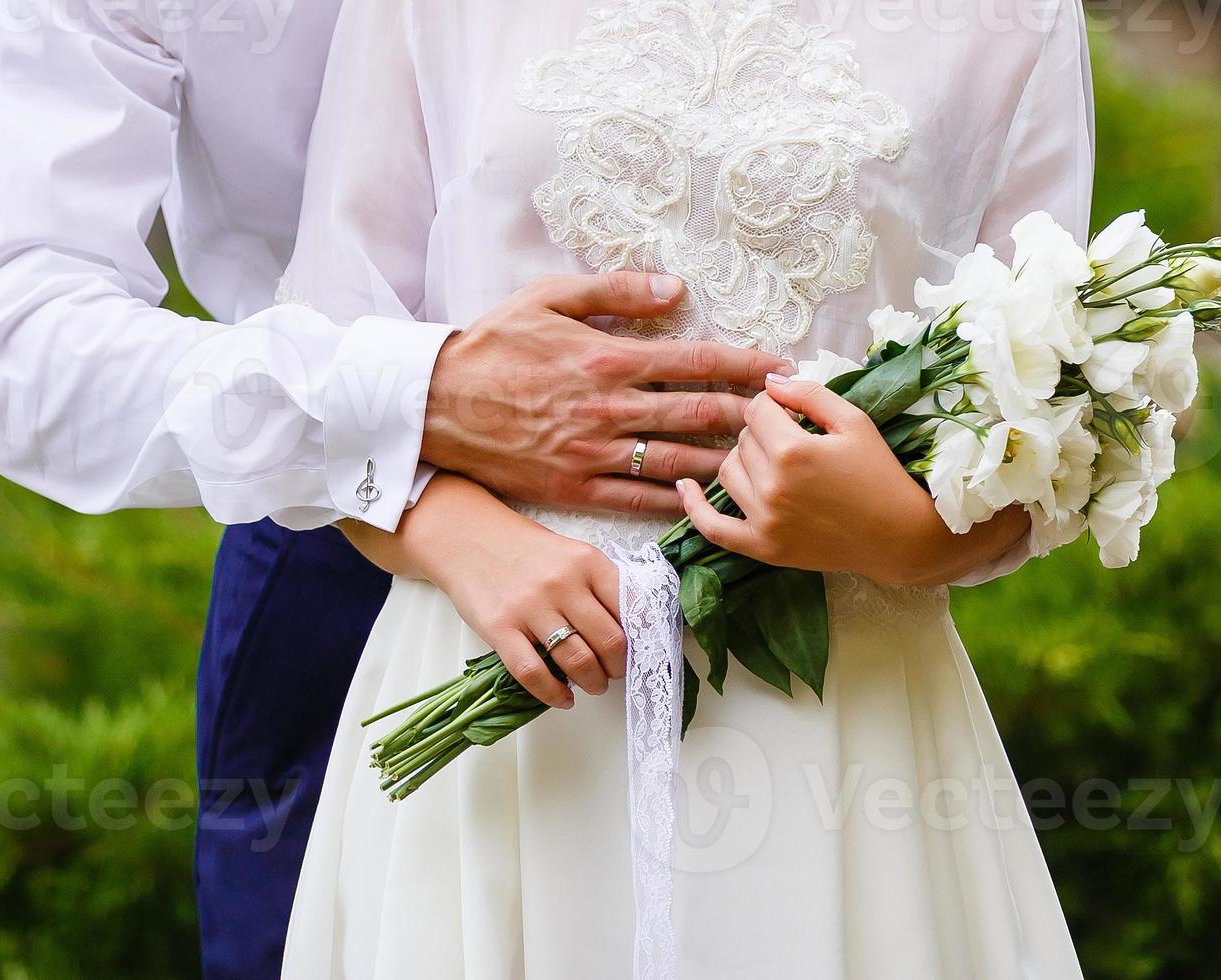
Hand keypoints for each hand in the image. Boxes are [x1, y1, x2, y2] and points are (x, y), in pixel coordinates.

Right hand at [369, 477, 626, 707]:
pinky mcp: (499, 629)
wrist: (468, 538)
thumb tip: (635, 629)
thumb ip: (603, 586)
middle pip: (610, 643)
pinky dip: (554, 694)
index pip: (633, 610)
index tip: (640, 652)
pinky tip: (563, 699)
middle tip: (615, 672)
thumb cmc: (527, 552)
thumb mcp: (573, 555)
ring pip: (578, 662)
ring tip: (593, 685)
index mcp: (588, 562)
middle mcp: (563, 584)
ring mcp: (530, 607)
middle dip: (619, 668)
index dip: (642, 639)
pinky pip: (534, 673)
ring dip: (593, 683)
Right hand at [424, 273, 793, 515]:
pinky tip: (705, 500)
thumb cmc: (492, 343)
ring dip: (725, 459)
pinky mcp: (575, 486)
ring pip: (677, 459)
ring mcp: (594, 452)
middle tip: (787, 417)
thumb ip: (615, 290)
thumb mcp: (549, 297)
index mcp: (608, 357)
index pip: (695, 360)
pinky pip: (638, 499)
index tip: (780, 368)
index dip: (744, 365)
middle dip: (751, 414)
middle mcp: (610, 407)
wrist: (433, 402)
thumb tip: (675, 288)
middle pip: (699, 412)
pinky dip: (676, 499)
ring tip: (763, 460)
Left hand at [678, 381, 1031, 586]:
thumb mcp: (854, 421)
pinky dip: (694, 507)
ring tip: (774, 462)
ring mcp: (763, 521)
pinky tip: (686, 488)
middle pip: (742, 438)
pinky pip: (713, 528)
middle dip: (765, 432)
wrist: (899, 536)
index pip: (758, 408)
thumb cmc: (881, 474)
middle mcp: (771, 486)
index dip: (777, 405)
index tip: (797, 414)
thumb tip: (768, 382)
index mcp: (793, 450)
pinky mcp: (762, 548)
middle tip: (795, 441)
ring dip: (744, 459)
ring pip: (727, 471)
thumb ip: (809, 393)